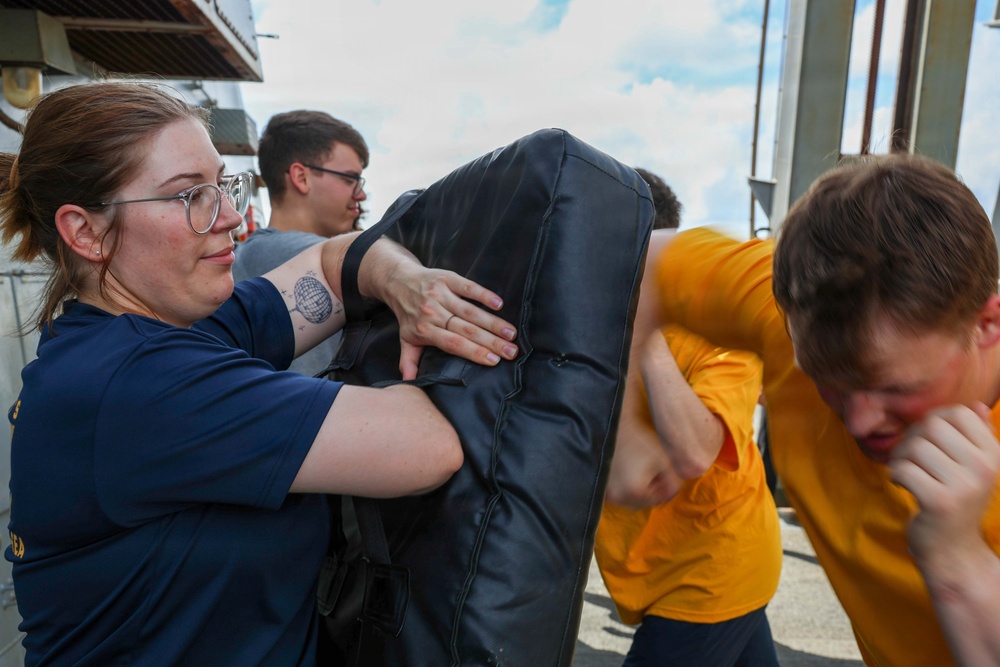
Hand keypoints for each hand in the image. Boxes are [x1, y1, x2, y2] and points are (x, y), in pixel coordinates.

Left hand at [382, 263, 517, 379]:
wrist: (399, 281)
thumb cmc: (409, 315)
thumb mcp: (406, 339)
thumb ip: (409, 362)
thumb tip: (409, 384)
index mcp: (425, 330)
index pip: (453, 344)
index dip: (474, 352)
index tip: (495, 361)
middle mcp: (432, 313)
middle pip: (466, 330)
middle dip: (491, 341)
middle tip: (512, 351)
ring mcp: (440, 295)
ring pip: (470, 311)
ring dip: (493, 322)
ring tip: (511, 333)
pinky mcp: (446, 279)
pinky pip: (467, 288)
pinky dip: (483, 295)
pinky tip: (499, 304)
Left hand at [888, 404, 999, 572]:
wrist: (953, 548)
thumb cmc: (955, 499)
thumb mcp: (971, 466)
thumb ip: (975, 436)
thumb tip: (978, 406)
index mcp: (993, 454)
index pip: (957, 413)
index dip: (932, 422)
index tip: (928, 442)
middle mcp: (985, 468)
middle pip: (931, 427)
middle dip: (911, 438)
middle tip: (909, 459)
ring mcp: (965, 486)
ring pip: (914, 447)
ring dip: (900, 458)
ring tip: (906, 473)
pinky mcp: (940, 502)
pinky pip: (903, 470)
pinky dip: (895, 474)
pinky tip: (903, 485)